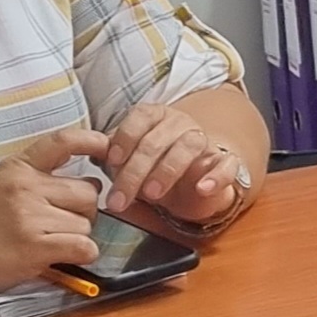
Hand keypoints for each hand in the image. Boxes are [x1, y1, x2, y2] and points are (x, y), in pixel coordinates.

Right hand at [0, 127, 105, 291]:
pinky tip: (64, 255)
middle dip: (84, 210)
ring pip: (86, 224)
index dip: (91, 140)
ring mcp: (30, 218)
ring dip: (77, 235)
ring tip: (50, 241)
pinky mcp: (35, 248)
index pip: (62, 142)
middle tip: (63, 221)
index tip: (107, 145)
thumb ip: (36, 177)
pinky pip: (84, 247)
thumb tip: (87, 182)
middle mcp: (26, 188)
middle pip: (88, 193)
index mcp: (18, 168)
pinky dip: (82, 254)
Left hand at [98, 102, 248, 225]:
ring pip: (189, 146)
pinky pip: (227, 163)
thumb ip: (112, 157)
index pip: (140, 118)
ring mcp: (205, 141)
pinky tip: (203, 188)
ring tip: (152, 194)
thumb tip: (89, 154)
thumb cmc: (156, 166)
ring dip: (167, 170)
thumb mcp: (131, 160)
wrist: (196, 180)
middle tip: (119, 199)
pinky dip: (217, 175)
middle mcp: (180, 123)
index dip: (124, 138)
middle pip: (156, 141)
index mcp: (155, 116)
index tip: (111, 161)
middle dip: (134, 171)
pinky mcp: (226, 162)